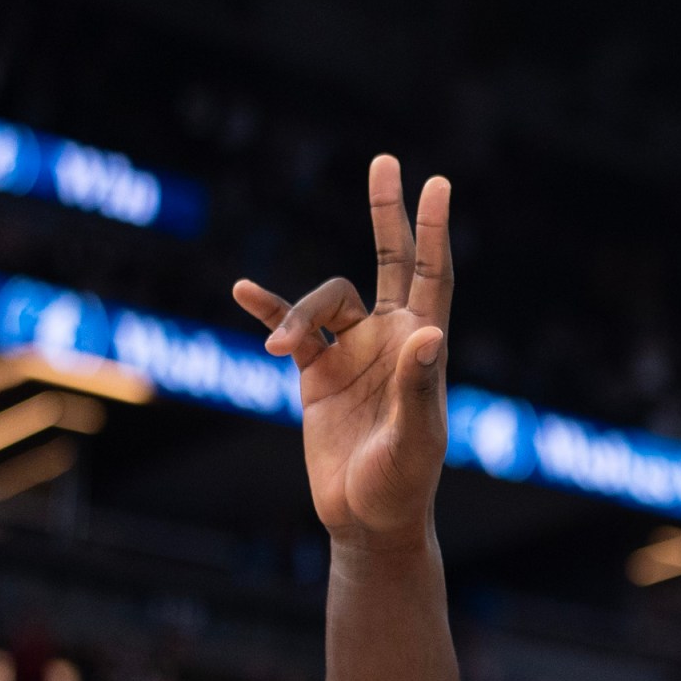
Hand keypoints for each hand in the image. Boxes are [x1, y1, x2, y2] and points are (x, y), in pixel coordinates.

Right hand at [233, 155, 453, 543]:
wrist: (366, 519)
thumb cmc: (402, 484)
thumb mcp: (415, 439)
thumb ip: (418, 386)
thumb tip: (428, 332)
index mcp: (424, 348)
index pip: (433, 277)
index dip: (433, 231)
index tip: (438, 183)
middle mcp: (391, 341)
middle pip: (391, 262)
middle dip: (389, 214)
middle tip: (388, 161)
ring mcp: (353, 353)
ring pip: (323, 302)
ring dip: (296, 316)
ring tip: (280, 350)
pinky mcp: (316, 373)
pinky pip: (289, 328)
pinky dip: (268, 310)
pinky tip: (242, 291)